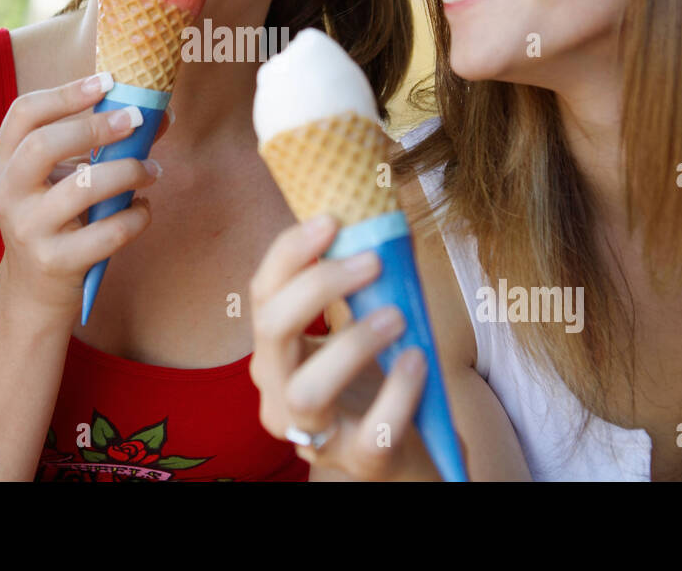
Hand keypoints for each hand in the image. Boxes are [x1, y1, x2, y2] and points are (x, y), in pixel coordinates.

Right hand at [0, 73, 164, 317]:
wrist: (36, 290)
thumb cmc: (57, 218)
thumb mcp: (63, 178)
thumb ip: (101, 145)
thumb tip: (158, 115)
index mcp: (4, 162)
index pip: (24, 114)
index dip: (65, 93)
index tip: (107, 81)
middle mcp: (7, 193)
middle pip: (43, 145)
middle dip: (95, 127)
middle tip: (136, 120)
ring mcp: (28, 229)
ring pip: (80, 189)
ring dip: (127, 172)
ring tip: (153, 170)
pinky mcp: (56, 262)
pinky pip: (107, 232)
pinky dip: (135, 217)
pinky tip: (143, 209)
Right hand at [249, 214, 455, 480]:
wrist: (396, 448)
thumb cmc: (373, 377)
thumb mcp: (358, 327)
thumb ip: (364, 286)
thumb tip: (392, 226)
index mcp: (275, 350)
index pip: (263, 293)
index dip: (290, 252)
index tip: (331, 220)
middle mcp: (278, 390)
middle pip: (271, 330)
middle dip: (317, 285)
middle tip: (372, 261)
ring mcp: (312, 432)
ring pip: (309, 389)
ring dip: (353, 344)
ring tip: (396, 316)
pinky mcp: (356, 461)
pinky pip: (371, 431)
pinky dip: (398, 393)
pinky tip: (418, 362)